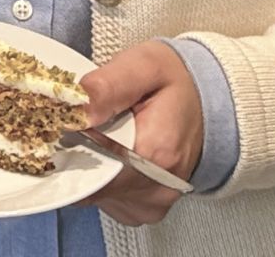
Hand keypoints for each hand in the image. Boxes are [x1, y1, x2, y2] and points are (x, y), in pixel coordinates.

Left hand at [75, 41, 204, 226]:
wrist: (211, 101)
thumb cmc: (175, 81)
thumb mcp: (144, 66)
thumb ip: (108, 85)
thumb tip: (76, 109)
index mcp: (156, 155)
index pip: (93, 172)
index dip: (69, 148)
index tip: (63, 125)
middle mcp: (157, 188)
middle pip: (91, 184)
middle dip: (77, 154)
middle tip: (83, 123)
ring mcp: (153, 203)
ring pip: (96, 194)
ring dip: (88, 166)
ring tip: (101, 134)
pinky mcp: (147, 208)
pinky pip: (108, 199)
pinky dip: (101, 176)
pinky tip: (111, 151)